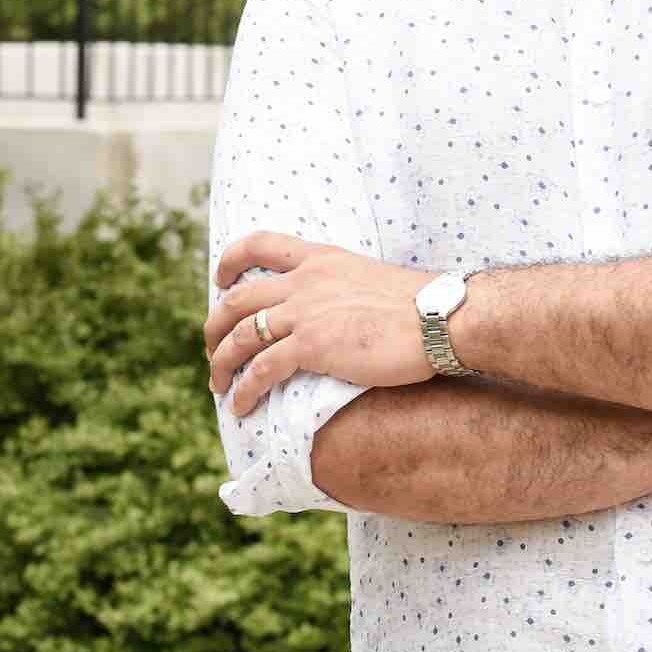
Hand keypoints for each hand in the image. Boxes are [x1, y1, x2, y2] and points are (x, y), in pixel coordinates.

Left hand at [206, 233, 436, 417]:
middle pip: (238, 299)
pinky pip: (262, 369)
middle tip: (211, 349)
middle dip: (214, 326)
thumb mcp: (371, 278)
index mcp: (320, 260)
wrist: (441, 318)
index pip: (260, 244)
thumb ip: (343, 289)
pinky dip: (244, 390)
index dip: (231, 260)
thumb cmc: (420, 306)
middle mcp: (305, 281)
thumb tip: (338, 311)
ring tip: (218, 386)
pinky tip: (241, 406)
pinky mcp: (311, 346)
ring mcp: (305, 313)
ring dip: (222, 364)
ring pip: (241, 336)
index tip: (220, 279)